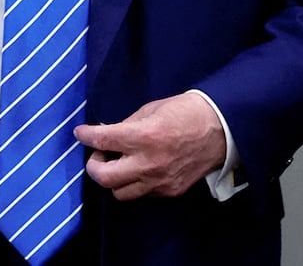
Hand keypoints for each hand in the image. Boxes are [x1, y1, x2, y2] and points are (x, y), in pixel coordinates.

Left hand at [74, 93, 224, 199]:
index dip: (85, 136)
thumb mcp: (151, 109)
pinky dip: (135, 183)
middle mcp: (148, 163)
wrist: (221, 128)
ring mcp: (159, 181)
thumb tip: (106, 133)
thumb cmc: (185, 112)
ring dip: (113, 179)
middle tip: (99, 154)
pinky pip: (142, 193)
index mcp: (143, 136)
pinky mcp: (170, 191)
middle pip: (104, 178)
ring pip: (120, 193)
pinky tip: (139, 169)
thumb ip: (126, 125)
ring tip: (119, 164)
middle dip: (93, 165)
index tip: (81, 133)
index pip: (102, 141)